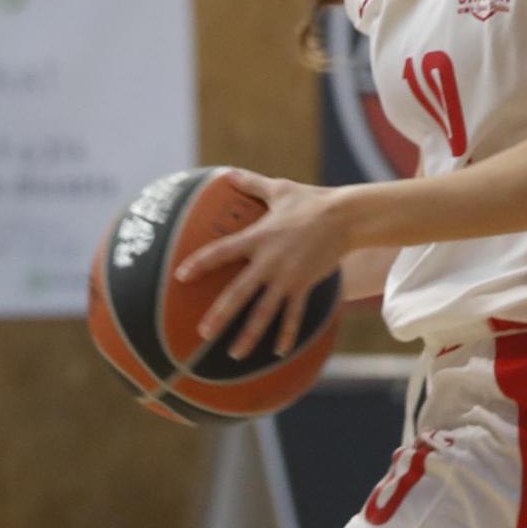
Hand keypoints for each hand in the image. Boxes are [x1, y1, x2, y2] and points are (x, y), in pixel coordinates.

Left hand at [176, 170, 352, 359]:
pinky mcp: (305, 285)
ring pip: (264, 312)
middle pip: (239, 293)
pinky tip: (279, 352)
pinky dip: (287, 334)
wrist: (346, 217)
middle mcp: (269, 261)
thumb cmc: (311, 200)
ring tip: (234, 355)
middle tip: (202, 334)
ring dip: (249, 335)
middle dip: (220, 315)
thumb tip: (227, 173)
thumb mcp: (279, 189)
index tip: (180, 277)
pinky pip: (294, 315)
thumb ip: (251, 183)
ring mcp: (287, 277)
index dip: (200, 263)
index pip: (222, 251)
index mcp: (258, 237)